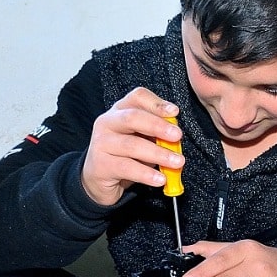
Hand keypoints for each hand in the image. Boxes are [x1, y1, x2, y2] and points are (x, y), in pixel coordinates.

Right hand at [81, 87, 184, 206]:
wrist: (98, 177)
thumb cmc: (125, 154)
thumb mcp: (141, 138)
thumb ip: (156, 133)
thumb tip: (176, 136)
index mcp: (120, 110)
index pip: (137, 97)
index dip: (156, 103)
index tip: (175, 112)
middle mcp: (107, 122)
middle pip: (132, 117)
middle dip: (157, 126)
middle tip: (177, 136)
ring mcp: (101, 143)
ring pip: (132, 145)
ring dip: (158, 154)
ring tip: (177, 162)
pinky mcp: (100, 165)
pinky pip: (127, 168)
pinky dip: (146, 174)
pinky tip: (161, 179)